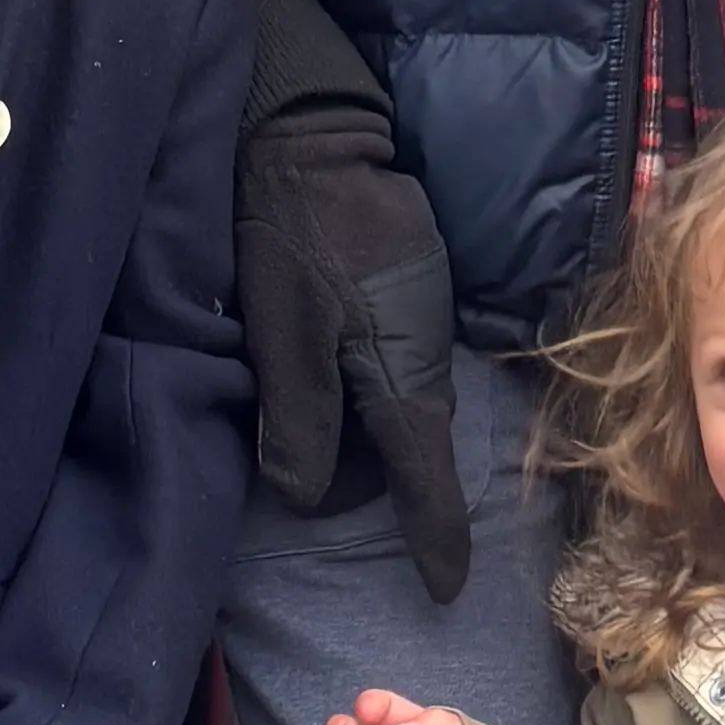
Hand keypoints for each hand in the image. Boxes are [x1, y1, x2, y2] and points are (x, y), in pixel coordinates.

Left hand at [238, 91, 470, 605]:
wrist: (316, 134)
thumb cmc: (292, 233)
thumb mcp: (281, 333)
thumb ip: (297, 419)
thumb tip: (306, 500)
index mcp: (400, 377)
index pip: (426, 480)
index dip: (435, 541)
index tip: (443, 591)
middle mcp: (425, 360)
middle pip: (406, 451)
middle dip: (366, 481)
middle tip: (299, 478)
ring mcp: (423, 325)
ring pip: (396, 410)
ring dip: (356, 431)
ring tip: (296, 417)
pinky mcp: (410, 297)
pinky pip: (391, 372)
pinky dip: (358, 390)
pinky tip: (316, 372)